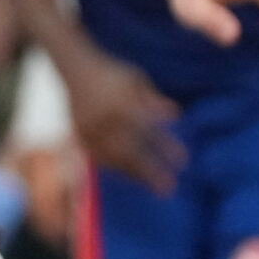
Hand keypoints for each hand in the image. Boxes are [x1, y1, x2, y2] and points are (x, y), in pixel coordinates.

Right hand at [61, 52, 183, 194]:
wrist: (75, 68)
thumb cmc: (113, 74)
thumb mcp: (136, 80)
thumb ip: (154, 99)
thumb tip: (175, 115)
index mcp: (121, 103)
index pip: (148, 130)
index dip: (166, 147)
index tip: (183, 161)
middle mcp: (105, 118)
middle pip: (131, 151)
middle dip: (150, 171)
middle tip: (168, 189)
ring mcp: (90, 128)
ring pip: (114, 158)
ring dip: (134, 174)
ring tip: (153, 186)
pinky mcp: (80, 133)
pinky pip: (99, 156)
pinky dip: (116, 167)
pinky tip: (132, 175)